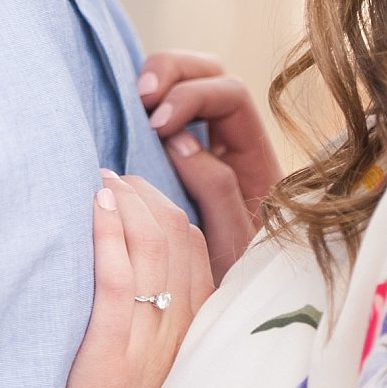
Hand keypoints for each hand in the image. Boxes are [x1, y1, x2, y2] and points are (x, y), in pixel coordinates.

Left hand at [59, 171, 212, 387]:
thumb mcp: (156, 350)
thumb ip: (158, 303)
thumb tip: (140, 247)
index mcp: (194, 323)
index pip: (194, 244)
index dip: (164, 205)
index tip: (135, 186)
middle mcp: (180, 327)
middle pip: (175, 236)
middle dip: (144, 195)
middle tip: (112, 176)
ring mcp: (149, 340)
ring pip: (152, 249)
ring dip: (125, 203)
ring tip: (100, 181)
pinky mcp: (112, 353)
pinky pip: (118, 281)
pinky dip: (109, 235)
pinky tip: (95, 207)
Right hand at [137, 51, 282, 282]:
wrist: (237, 315)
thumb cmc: (236, 283)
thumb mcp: (231, 243)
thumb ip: (214, 188)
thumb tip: (179, 140)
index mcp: (257, 160)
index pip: (230, 97)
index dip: (191, 98)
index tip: (156, 125)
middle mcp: (237, 143)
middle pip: (213, 72)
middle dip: (175, 71)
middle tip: (140, 94)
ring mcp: (210, 145)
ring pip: (192, 80)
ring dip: (162, 78)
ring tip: (132, 97)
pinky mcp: (184, 156)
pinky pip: (169, 107)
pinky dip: (149, 98)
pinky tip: (128, 114)